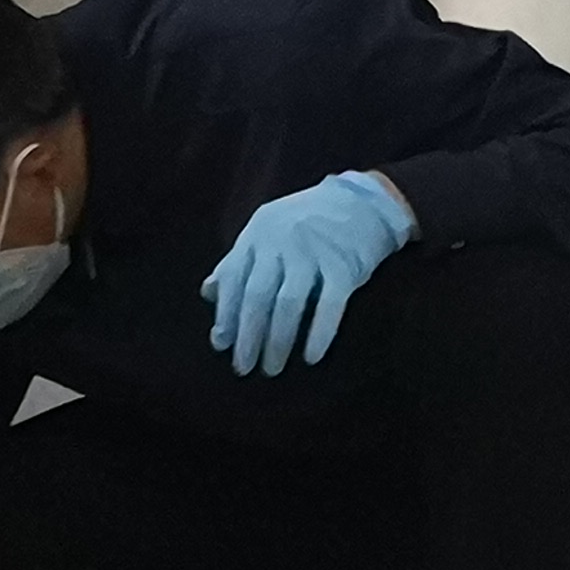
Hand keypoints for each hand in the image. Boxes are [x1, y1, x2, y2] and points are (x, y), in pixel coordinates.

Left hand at [203, 167, 415, 373]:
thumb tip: (208, 293)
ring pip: (288, 304)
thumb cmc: (305, 223)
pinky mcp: (344, 265)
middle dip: (248, 336)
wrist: (361, 201)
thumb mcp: (265, 230)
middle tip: (243, 368)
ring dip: (277, 341)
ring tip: (271, 368)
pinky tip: (311, 357)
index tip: (221, 344)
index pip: (233, 279)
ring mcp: (314, 253)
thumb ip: (236, 260)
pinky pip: (329, 306)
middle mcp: (282, 242)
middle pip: (257, 296)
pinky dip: (319, 334)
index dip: (225, 314)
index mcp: (258, 234)